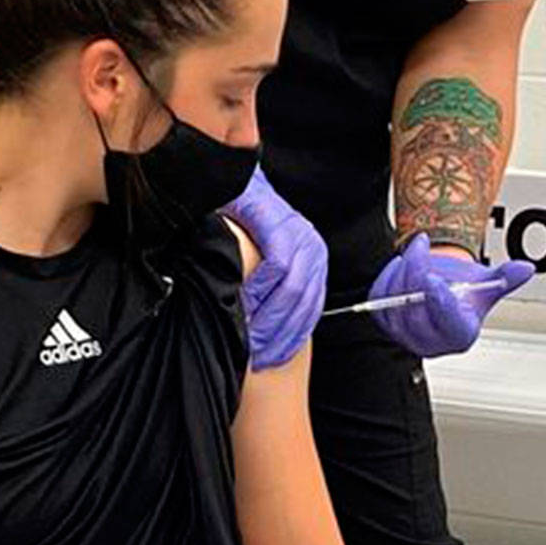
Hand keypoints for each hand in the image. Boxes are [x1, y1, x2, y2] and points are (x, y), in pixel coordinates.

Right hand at [225, 168, 327, 368]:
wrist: (232, 184)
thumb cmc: (241, 227)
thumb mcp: (260, 265)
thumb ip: (267, 297)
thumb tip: (260, 335)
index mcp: (313, 264)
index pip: (309, 314)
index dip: (288, 341)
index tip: (267, 361)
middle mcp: (313, 251)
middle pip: (303, 307)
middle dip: (276, 336)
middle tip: (253, 356)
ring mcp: (300, 236)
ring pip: (293, 291)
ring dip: (268, 318)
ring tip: (247, 338)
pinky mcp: (281, 224)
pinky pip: (278, 266)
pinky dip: (260, 288)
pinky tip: (243, 301)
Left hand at [367, 232, 533, 356]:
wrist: (442, 286)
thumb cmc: (463, 289)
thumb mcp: (486, 282)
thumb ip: (505, 278)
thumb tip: (525, 269)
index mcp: (459, 335)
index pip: (448, 325)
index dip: (440, 303)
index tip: (434, 279)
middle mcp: (431, 342)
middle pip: (416, 314)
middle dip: (416, 275)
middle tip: (422, 249)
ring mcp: (405, 334)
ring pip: (395, 303)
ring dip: (403, 271)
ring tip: (416, 252)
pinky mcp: (385, 321)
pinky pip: (379, 298)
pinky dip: (389, 276)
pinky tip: (403, 265)